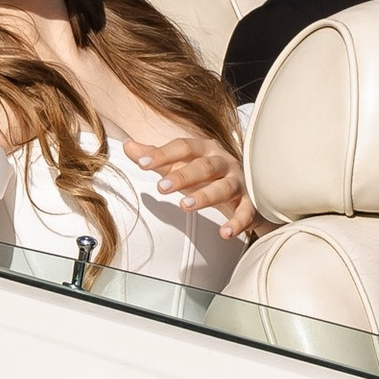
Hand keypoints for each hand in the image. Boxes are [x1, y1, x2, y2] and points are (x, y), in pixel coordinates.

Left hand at [135, 124, 256, 241]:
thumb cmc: (209, 175)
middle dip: (182, 176)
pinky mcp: (251, 203)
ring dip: (205, 196)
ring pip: (223, 187)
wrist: (250, 187)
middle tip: (162, 187)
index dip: (162, 153)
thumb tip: (127, 146)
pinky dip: (237, 222)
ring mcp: (239, 182)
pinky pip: (246, 212)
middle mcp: (224, 161)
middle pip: (203, 166)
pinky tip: (225, 232)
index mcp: (205, 149)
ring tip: (185, 206)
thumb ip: (156, 157)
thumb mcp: (182, 164)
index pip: (183, 146)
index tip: (141, 162)